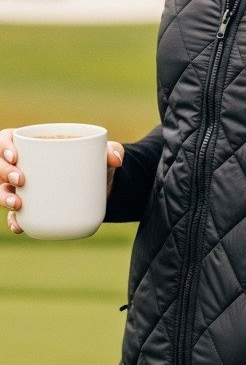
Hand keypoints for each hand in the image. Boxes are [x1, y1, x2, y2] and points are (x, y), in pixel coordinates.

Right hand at [0, 128, 124, 233]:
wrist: (100, 189)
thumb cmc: (95, 163)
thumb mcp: (103, 155)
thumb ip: (113, 151)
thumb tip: (115, 158)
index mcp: (33, 145)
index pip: (7, 139)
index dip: (3, 146)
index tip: (15, 155)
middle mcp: (22, 166)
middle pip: (0, 165)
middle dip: (3, 171)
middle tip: (20, 178)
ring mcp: (23, 188)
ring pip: (2, 189)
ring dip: (3, 196)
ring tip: (17, 203)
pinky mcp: (31, 208)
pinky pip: (15, 216)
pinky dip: (14, 221)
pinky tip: (19, 226)